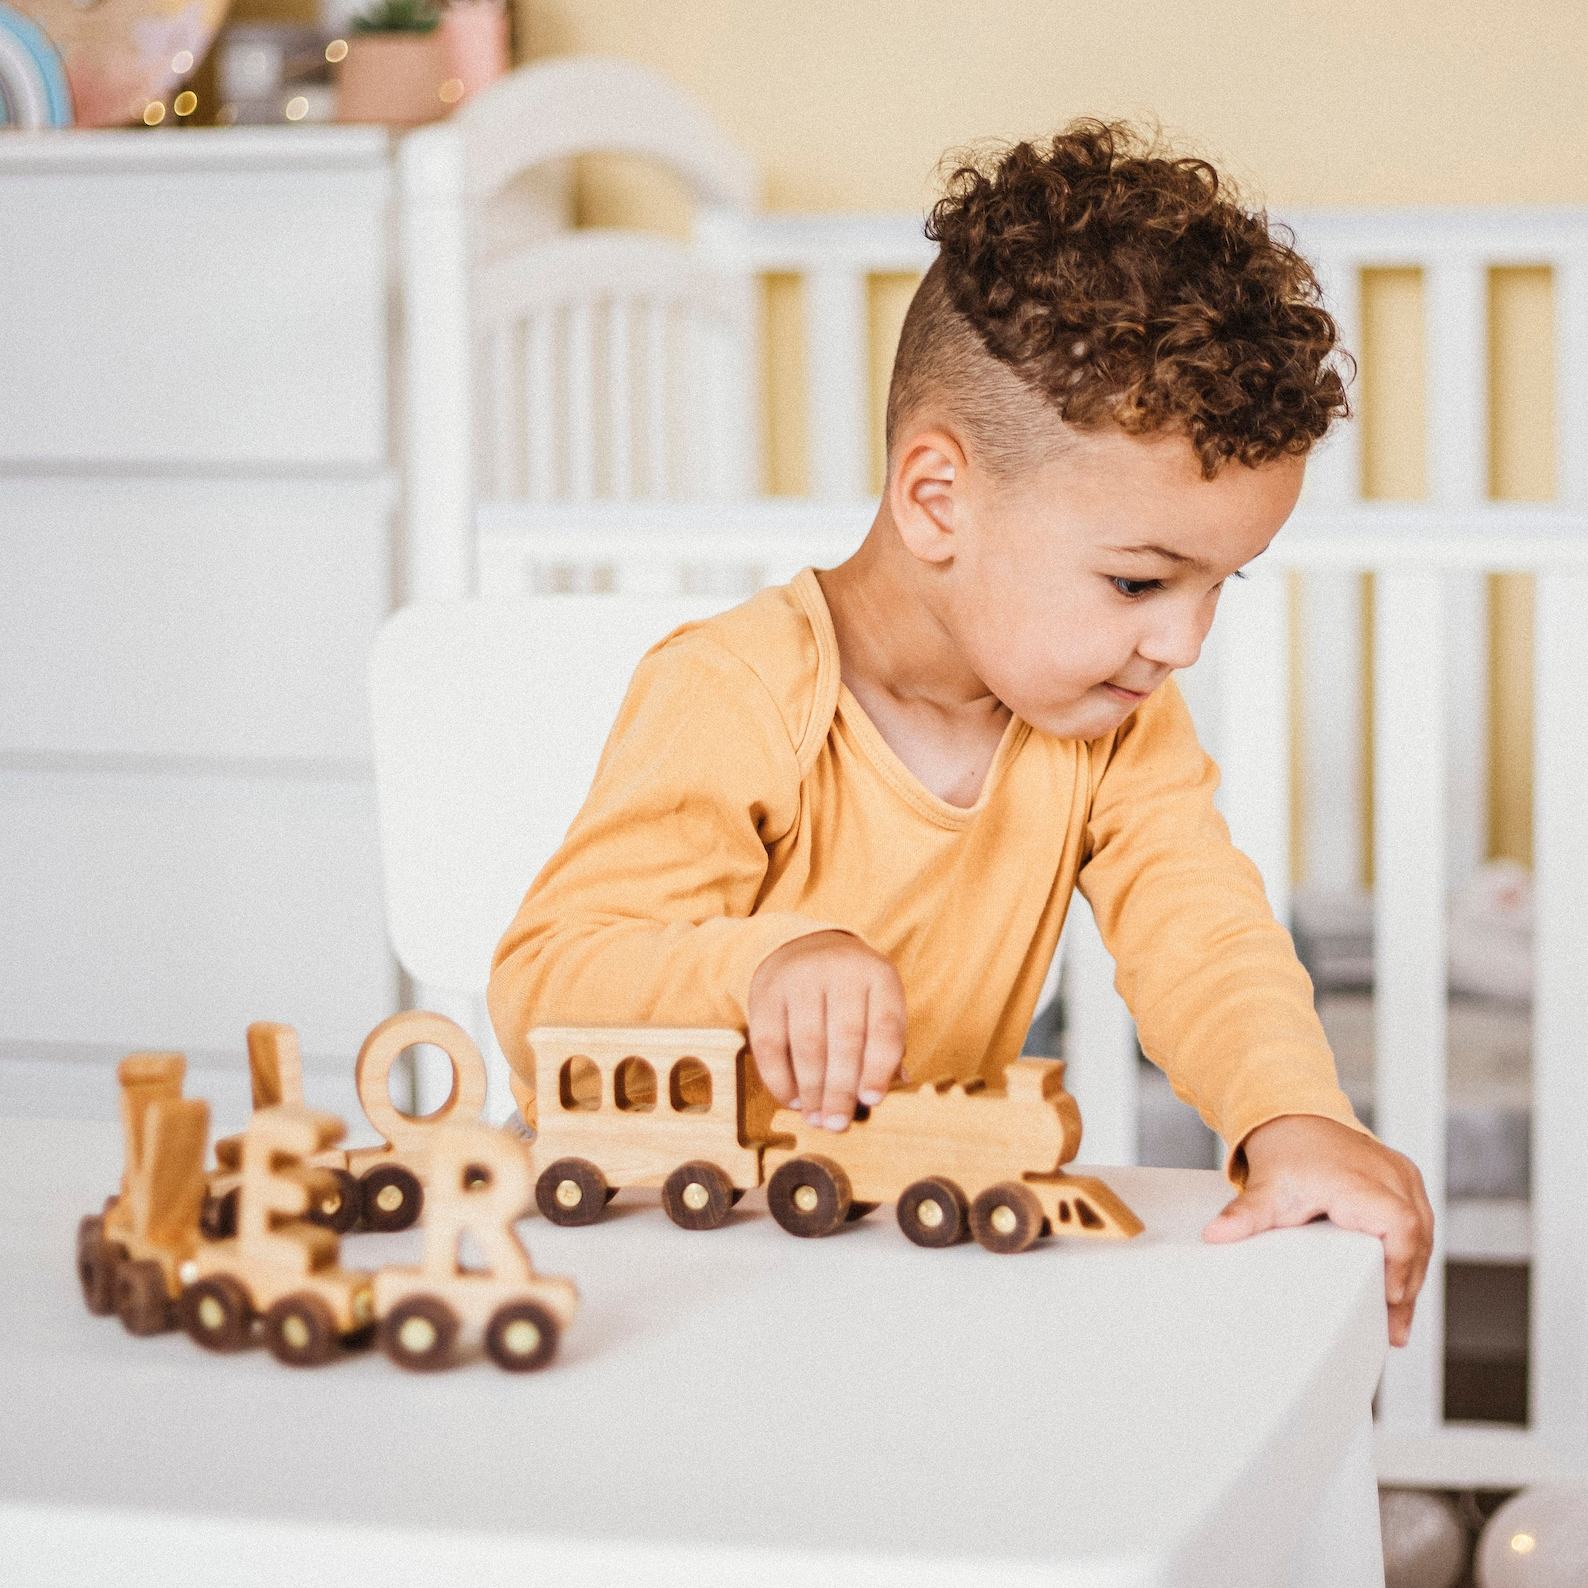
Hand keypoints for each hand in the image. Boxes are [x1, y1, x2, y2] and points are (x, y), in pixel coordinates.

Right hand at [747, 930, 906, 1130]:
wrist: (804, 947)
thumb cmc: (851, 991)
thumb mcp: (878, 1003)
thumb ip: (888, 1044)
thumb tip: (894, 1085)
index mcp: (879, 975)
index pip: (884, 1026)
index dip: (879, 1067)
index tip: (872, 1101)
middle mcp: (840, 970)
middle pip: (844, 1039)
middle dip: (841, 1089)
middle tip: (838, 1125)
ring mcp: (800, 979)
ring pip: (807, 1044)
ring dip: (811, 1089)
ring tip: (816, 1118)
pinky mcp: (766, 993)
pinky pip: (770, 1043)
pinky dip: (780, 1078)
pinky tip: (792, 1099)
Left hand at [1201, 1114, 1434, 1349]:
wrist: (1293, 1117)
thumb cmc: (1287, 1153)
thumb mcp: (1267, 1189)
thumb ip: (1245, 1214)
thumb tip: (1215, 1235)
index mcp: (1362, 1181)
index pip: (1401, 1228)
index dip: (1402, 1266)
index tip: (1392, 1299)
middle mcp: (1390, 1175)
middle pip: (1417, 1239)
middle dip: (1407, 1286)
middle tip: (1394, 1331)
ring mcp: (1403, 1176)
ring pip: (1423, 1233)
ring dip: (1413, 1274)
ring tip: (1398, 1321)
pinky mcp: (1405, 1180)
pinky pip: (1419, 1222)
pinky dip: (1413, 1254)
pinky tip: (1402, 1286)